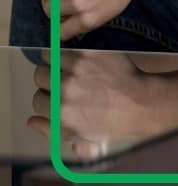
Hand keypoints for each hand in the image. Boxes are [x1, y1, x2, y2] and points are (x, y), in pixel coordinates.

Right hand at [26, 49, 155, 160]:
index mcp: (59, 112)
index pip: (37, 100)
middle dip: (47, 79)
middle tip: (58, 79)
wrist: (139, 102)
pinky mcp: (90, 53)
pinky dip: (65, 51)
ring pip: (49, 58)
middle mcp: (65, 89)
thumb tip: (30, 121)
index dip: (46, 99)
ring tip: (62, 65)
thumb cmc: (111, 123)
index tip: (54, 96)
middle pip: (39, 76)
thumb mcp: (79, 138)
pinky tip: (73, 56)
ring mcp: (78, 68)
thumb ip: (51, 131)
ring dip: (53, 61)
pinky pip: (66, 47)